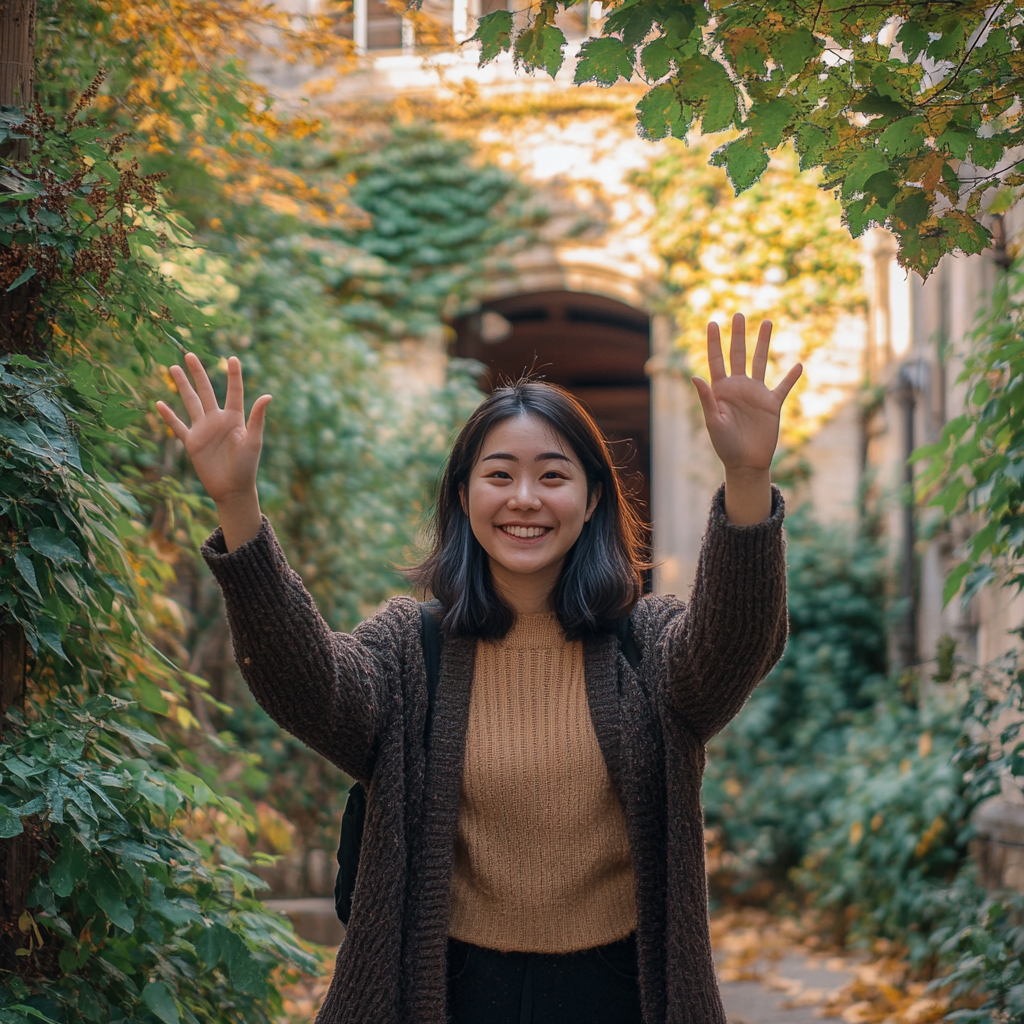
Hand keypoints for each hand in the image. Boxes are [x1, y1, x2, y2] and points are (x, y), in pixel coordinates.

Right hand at [155, 353, 271, 548]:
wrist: (232, 489)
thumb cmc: (247, 466)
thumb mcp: (254, 440)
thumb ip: (257, 418)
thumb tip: (267, 395)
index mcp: (235, 418)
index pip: (234, 391)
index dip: (233, 375)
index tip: (232, 358)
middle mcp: (218, 420)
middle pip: (206, 391)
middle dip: (198, 373)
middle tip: (189, 354)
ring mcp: (203, 430)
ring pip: (190, 403)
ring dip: (182, 387)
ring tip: (174, 368)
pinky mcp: (192, 443)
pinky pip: (178, 426)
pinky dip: (168, 416)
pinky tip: (159, 403)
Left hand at [692, 314, 801, 524]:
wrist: (745, 463)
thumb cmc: (724, 445)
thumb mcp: (713, 421)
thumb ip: (707, 399)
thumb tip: (695, 376)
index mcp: (721, 390)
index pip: (716, 360)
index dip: (714, 342)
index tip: (712, 322)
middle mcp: (738, 387)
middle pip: (738, 355)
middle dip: (738, 335)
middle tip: (739, 314)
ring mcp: (756, 394)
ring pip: (761, 362)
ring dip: (763, 343)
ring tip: (767, 322)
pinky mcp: (772, 404)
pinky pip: (783, 387)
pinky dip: (791, 377)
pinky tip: (799, 364)